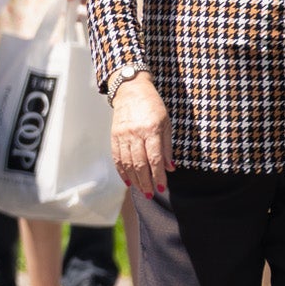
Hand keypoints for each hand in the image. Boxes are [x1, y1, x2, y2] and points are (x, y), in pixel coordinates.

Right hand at [110, 72, 171, 197]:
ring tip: (140, 190)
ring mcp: (122, 135)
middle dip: (145, 181)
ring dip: (134, 179)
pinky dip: (121, 171)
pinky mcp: (114, 136)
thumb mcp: (166, 123)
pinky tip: (127, 180)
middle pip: (139, 163)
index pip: (155, 158)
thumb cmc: (153, 106)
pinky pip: (117, 157)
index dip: (158, 175)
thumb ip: (167, 147)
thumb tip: (170, 168)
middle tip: (150, 194)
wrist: (130, 90)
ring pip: (127, 163)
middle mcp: (135, 134)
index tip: (162, 187)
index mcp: (151, 130)